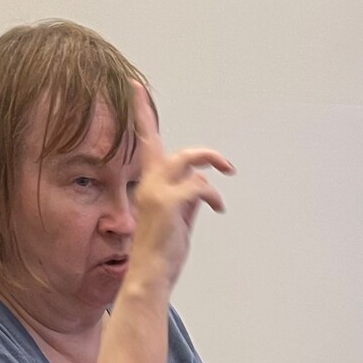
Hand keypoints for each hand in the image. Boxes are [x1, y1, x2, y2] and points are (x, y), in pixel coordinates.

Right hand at [126, 85, 233, 292]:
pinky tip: (218, 208)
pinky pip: (199, 185)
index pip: (144, 142)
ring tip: (227, 174)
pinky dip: (213, 194)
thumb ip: (187, 199)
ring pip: (187, 159)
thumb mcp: (178, 221)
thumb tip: (203, 186)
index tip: (135, 87)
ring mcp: (156, 192)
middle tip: (228, 166)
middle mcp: (149, 183)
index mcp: (148, 185)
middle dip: (204, 151)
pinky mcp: (168, 203)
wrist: (150, 276)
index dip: (140, 112)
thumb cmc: (162, 254)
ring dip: (212, 162)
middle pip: (172, 147)